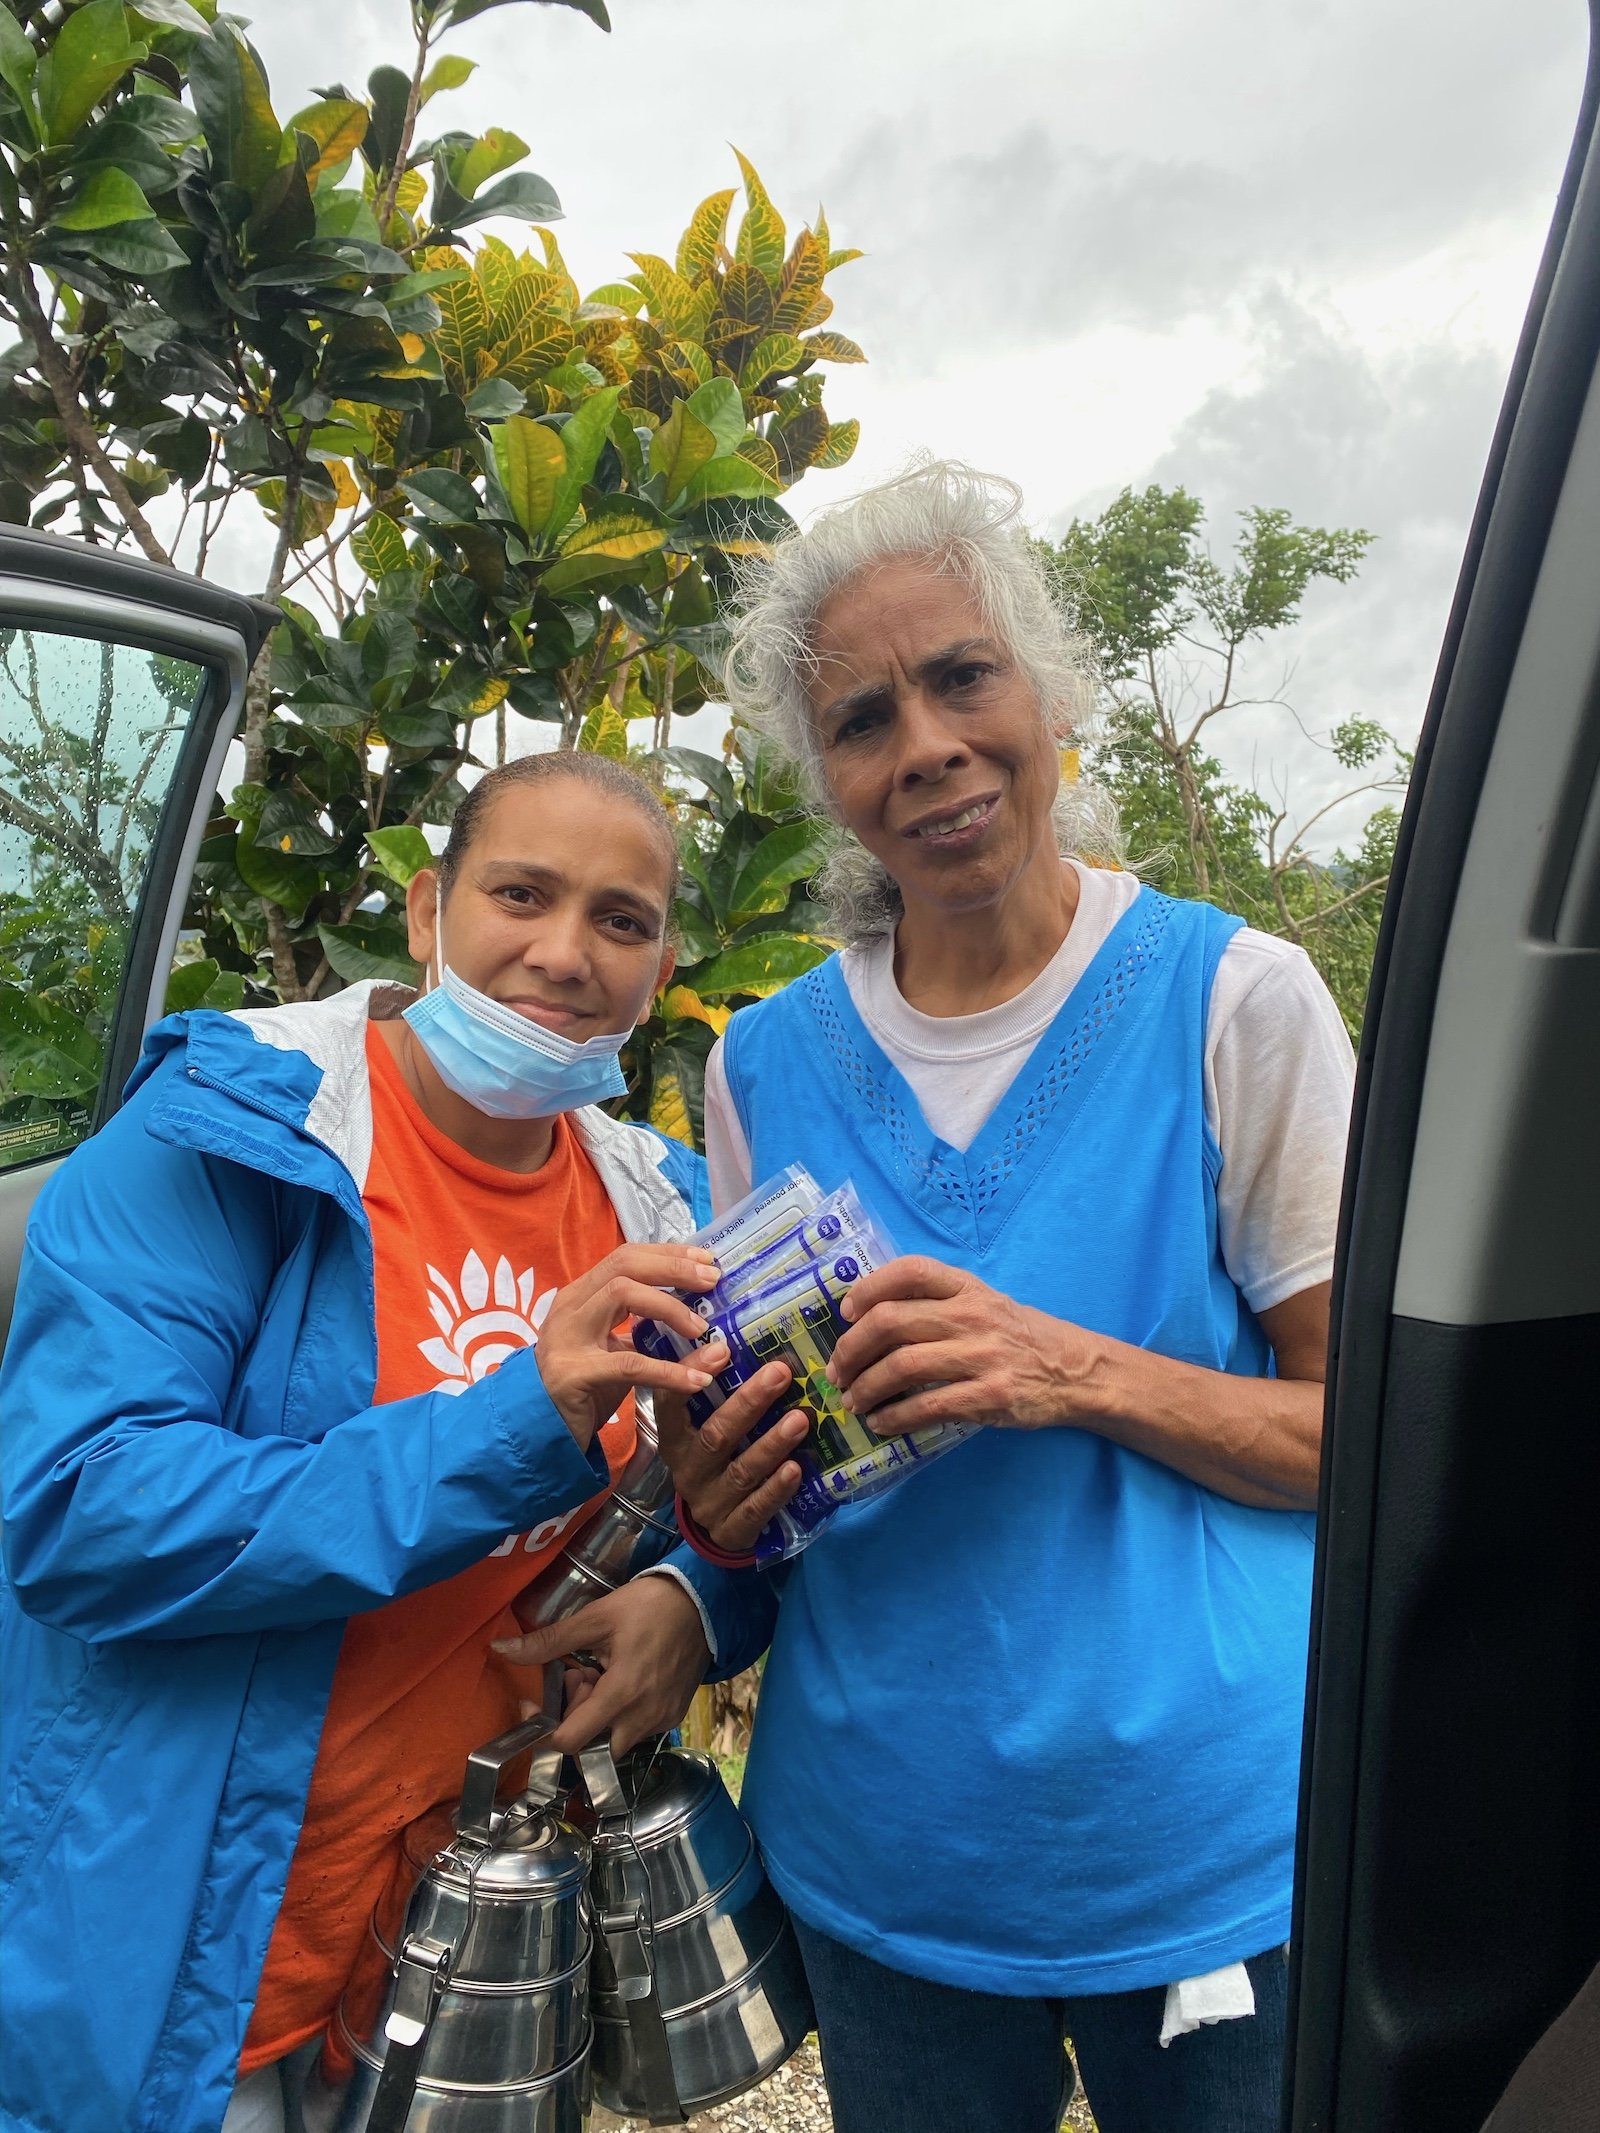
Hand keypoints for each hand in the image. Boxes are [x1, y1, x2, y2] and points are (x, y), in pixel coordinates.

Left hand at [492, 1575, 710, 1757]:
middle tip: (578, 1682)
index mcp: (621, 1694)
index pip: (570, 1742)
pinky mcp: (674, 1716)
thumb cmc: (647, 1606)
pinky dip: (620, 1715)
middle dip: (574, 1725)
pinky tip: (623, 1680)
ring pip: (614, 1743)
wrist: (703, 1601)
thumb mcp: (595, 1618)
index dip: (543, 1730)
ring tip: (601, 1674)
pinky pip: (636, 1731)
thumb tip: (500, 1649)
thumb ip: (548, 1641)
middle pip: (591, 1752)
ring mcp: (662, 1720)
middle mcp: (643, 1718)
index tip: (535, 1703)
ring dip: (597, 1719)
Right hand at [533, 1243, 722, 1449]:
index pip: (625, 1257)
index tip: (707, 1261)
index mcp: (581, 1296)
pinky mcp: (572, 1374)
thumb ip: (645, 1329)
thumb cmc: (584, 1389)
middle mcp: (570, 1308)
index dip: (668, 1254)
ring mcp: (566, 1338)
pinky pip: (629, 1364)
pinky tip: (697, 1381)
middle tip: (712, 1281)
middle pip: (624, 1265)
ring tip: (702, 1330)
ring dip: (670, 1308)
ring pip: (622, 1295)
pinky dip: (668, 1371)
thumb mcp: (616, 1350)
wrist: (541, 1432)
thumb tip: (701, 1317)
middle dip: (673, 1268)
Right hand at [655, 1362, 807, 1557]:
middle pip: (714, 1436)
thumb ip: (721, 1398)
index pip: (670, 1404)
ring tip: (800, 1420)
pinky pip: (755, 1508)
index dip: (691, 1376)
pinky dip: (775, 1488)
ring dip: (771, 1444)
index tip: (723, 1349)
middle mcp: (686, 1470)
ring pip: (740, 1471)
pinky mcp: (730, 1530)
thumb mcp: (707, 1431)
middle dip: (748, 1403)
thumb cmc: (718, 1462)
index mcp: (675, 1439)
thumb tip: (760, 1348)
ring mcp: (708, 1503)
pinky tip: (796, 1469)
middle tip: (780, 1373)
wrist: (718, 1526)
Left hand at [827, 1256, 1094, 1434]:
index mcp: (967, 1287)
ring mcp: (982, 1356)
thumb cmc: (1018, 1336)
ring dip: (865, 1388)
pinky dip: (894, 1417)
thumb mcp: (983, 1302)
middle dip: (851, 1349)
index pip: (910, 1271)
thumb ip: (937, 1302)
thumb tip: (868, 1315)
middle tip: (837, 1371)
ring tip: (853, 1401)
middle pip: (891, 1321)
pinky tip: (882, 1423)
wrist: (1074, 1371)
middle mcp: (972, 1316)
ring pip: (901, 1366)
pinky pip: (927, 1406)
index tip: (847, 1313)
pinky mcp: (990, 1396)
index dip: (868, 1287)